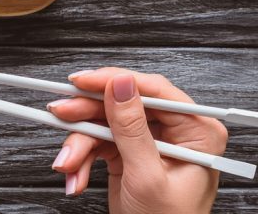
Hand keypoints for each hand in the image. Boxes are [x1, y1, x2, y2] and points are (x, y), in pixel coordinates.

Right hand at [46, 68, 227, 213]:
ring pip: (104, 124)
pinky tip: (76, 177)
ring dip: (80, 145)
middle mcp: (175, 131)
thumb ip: (132, 129)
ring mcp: (149, 142)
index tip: (83, 81)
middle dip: (88, 116)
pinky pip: (98, 144)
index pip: (153, 90)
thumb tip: (121, 85)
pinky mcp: (128, 154)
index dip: (115, 81)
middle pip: (123, 104)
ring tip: (68, 165)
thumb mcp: (148, 176)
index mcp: (197, 131)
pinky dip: (82, 160)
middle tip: (60, 115)